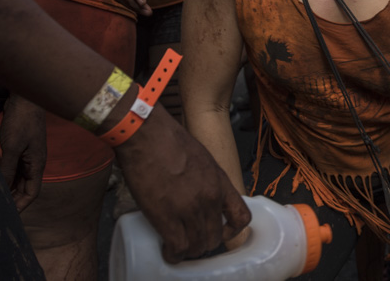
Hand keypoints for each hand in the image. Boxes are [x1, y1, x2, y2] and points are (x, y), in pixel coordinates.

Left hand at [0, 95, 45, 211]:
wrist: (25, 98)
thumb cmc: (22, 121)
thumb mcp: (13, 147)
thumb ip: (8, 168)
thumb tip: (3, 188)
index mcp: (38, 164)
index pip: (32, 192)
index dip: (21, 205)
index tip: (8, 216)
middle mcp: (34, 162)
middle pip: (25, 187)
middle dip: (13, 199)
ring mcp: (28, 154)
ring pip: (18, 178)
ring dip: (8, 187)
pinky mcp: (20, 147)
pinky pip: (13, 167)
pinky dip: (5, 175)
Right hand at [114, 105, 250, 262]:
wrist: (148, 136)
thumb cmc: (169, 140)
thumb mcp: (202, 158)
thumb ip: (206, 179)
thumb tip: (199, 194)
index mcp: (220, 182)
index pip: (241, 216)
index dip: (232, 230)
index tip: (221, 232)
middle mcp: (210, 198)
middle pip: (215, 237)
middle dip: (204, 242)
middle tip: (192, 241)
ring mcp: (189, 209)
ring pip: (197, 245)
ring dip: (188, 250)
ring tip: (179, 247)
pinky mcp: (167, 217)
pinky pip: (177, 247)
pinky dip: (173, 254)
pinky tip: (168, 252)